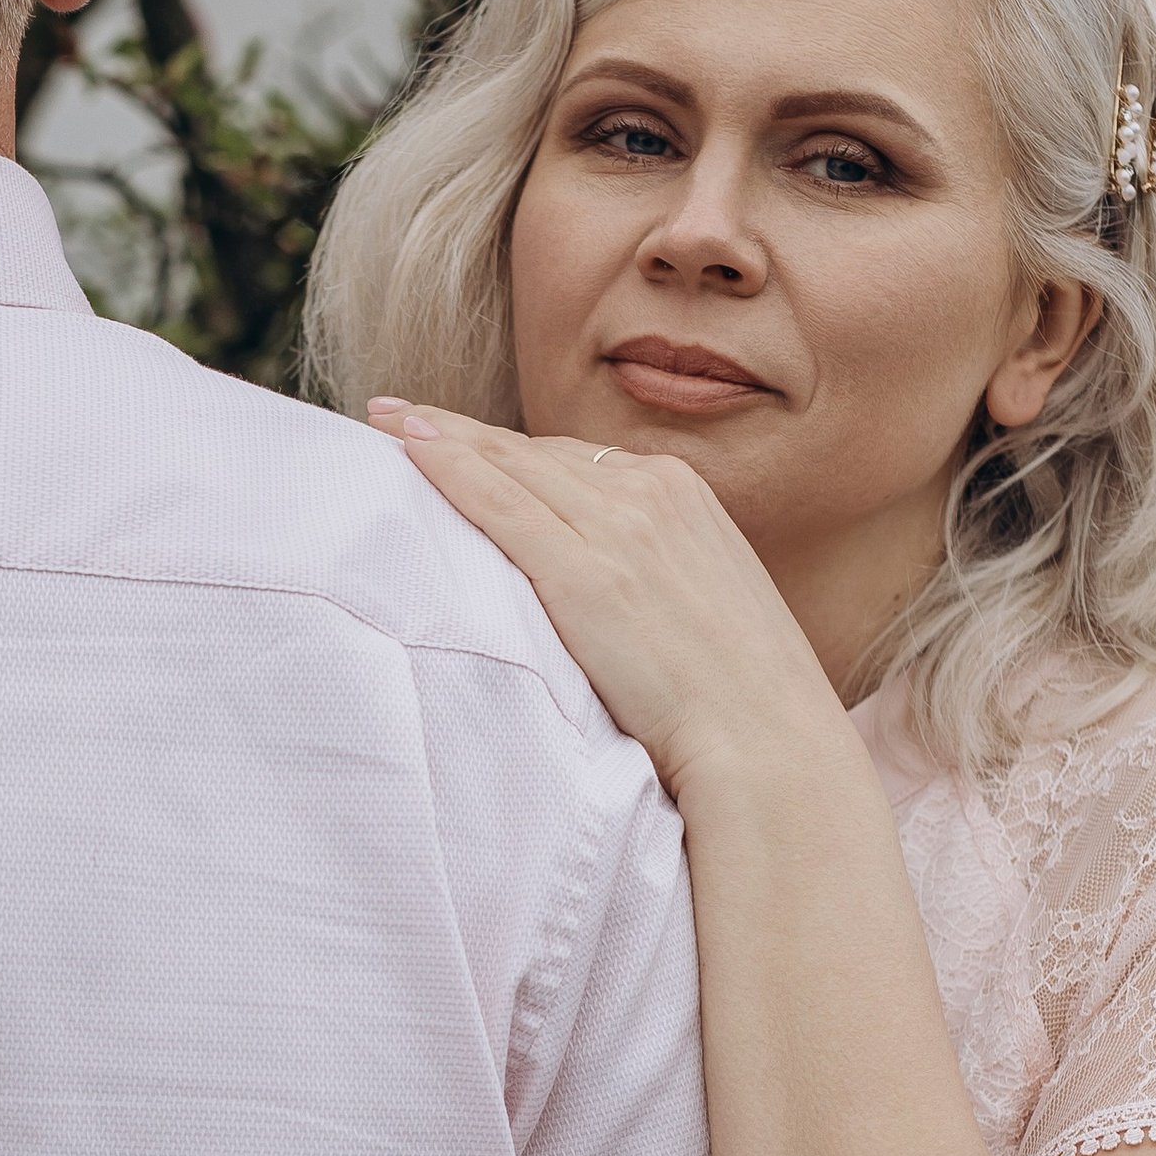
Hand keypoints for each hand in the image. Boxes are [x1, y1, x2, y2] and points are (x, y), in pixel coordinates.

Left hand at [366, 403, 842, 806]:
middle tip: (394, 412)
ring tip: (385, 420)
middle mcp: (653, 494)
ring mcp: (619, 529)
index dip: (509, 449)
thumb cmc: (740, 701)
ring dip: (439, 436)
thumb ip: (657, 574)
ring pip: (510, 465)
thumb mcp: (706, 607)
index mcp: (685, 497)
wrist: (770, 743)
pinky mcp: (586, 574)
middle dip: (460, 429)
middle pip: (534, 453)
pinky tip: (407, 451)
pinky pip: (501, 503)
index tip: (457, 436)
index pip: (577, 461)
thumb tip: (613, 585)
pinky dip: (450, 469)